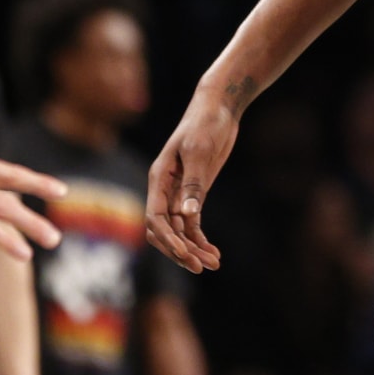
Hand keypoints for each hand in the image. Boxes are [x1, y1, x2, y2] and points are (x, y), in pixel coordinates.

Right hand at [144, 88, 238, 272]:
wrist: (218, 108)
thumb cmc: (204, 123)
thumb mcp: (199, 150)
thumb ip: (192, 184)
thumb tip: (186, 215)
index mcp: (159, 178)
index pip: (155, 217)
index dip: (167, 238)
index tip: (185, 253)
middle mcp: (165, 189)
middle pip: (163, 230)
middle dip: (178, 249)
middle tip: (199, 266)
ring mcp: (180, 192)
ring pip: (180, 231)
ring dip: (193, 249)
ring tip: (213, 264)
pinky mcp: (195, 193)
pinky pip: (193, 224)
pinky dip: (201, 239)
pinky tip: (214, 254)